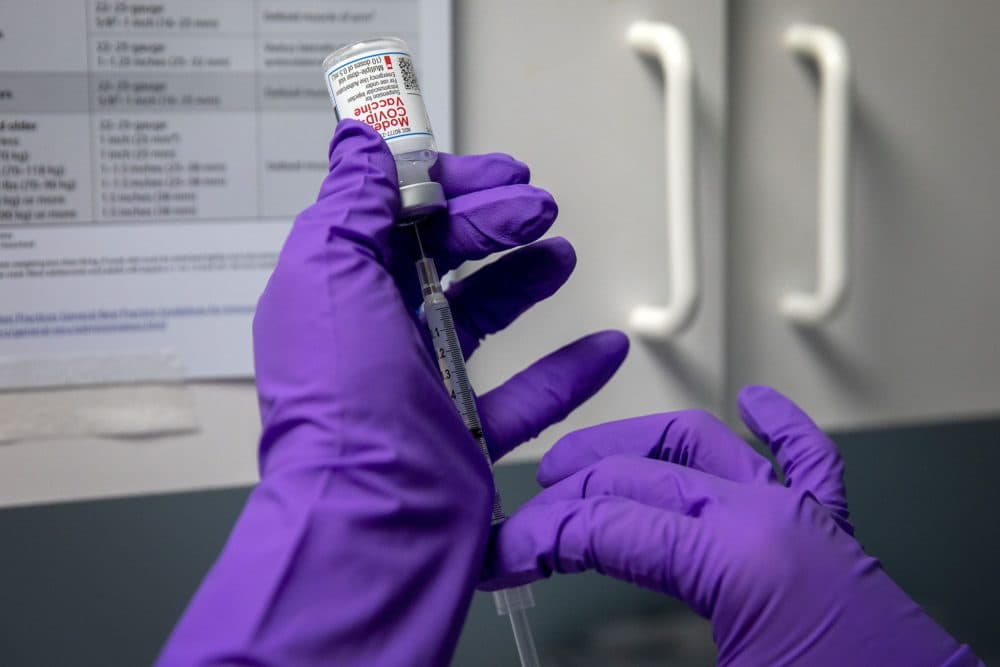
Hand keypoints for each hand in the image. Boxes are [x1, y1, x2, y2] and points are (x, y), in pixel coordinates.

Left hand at [157, 120, 627, 665]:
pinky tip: (603, 346)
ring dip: (525, 279)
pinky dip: (568, 371)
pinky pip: (527, 396)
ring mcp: (422, 388)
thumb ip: (349, 204)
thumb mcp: (330, 276)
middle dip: (494, 224)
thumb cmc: (344, 407)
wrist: (375, 523)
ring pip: (481, 317)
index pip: (392, 220)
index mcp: (339, 297)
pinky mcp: (467, 436)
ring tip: (561, 253)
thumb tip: (358, 144)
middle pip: (442, 260)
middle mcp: (376, 339)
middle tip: (538, 208)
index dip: (445, 189)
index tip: (495, 176)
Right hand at [482, 386, 980, 665]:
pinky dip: (775, 425)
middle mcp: (770, 519)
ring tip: (585, 458)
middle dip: (568, 497)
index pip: (608, 527)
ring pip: (703, 445)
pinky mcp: (832, 536)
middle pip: (639, 478)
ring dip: (636, 444)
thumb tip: (564, 651)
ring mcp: (804, 520)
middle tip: (527, 527)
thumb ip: (628, 654)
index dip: (541, 540)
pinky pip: (806, 459)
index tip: (504, 558)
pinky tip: (755, 404)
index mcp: (736, 558)